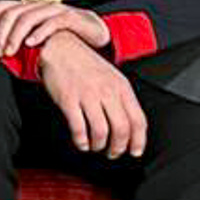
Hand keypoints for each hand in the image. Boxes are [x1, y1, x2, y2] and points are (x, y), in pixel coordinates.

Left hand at [0, 0, 109, 58]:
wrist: (93, 33)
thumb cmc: (64, 37)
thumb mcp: (37, 38)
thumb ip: (20, 43)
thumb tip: (1, 55)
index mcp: (28, 8)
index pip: (1, 6)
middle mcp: (38, 5)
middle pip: (12, 13)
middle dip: (1, 33)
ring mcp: (54, 10)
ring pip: (28, 17)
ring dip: (15, 35)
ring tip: (11, 51)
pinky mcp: (69, 17)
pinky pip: (51, 22)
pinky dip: (39, 33)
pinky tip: (31, 44)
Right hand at [36, 31, 147, 157]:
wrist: (61, 47)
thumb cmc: (86, 64)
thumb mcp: (112, 77)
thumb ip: (122, 99)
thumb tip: (130, 127)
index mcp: (121, 87)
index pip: (138, 120)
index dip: (138, 141)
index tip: (134, 151)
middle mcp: (107, 91)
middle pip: (121, 129)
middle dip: (118, 148)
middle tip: (112, 153)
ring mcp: (87, 95)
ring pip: (101, 131)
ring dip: (99, 146)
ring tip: (95, 146)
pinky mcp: (68, 99)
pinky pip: (78, 127)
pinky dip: (81, 140)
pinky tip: (81, 142)